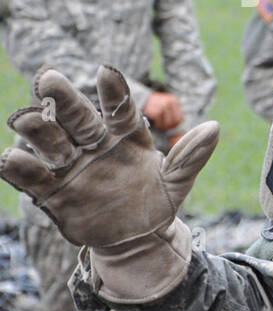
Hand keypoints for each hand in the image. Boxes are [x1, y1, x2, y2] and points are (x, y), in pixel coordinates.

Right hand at [0, 67, 218, 302]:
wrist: (137, 239)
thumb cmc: (157, 202)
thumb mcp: (177, 182)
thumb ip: (191, 156)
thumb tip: (215, 128)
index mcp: (125, 136)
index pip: (119, 109)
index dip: (113, 92)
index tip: (106, 71)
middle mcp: (93, 145)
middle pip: (76, 118)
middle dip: (63, 99)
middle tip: (49, 80)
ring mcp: (70, 167)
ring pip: (50, 142)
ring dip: (38, 130)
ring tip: (27, 119)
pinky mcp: (51, 192)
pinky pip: (32, 177)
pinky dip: (19, 168)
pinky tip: (10, 158)